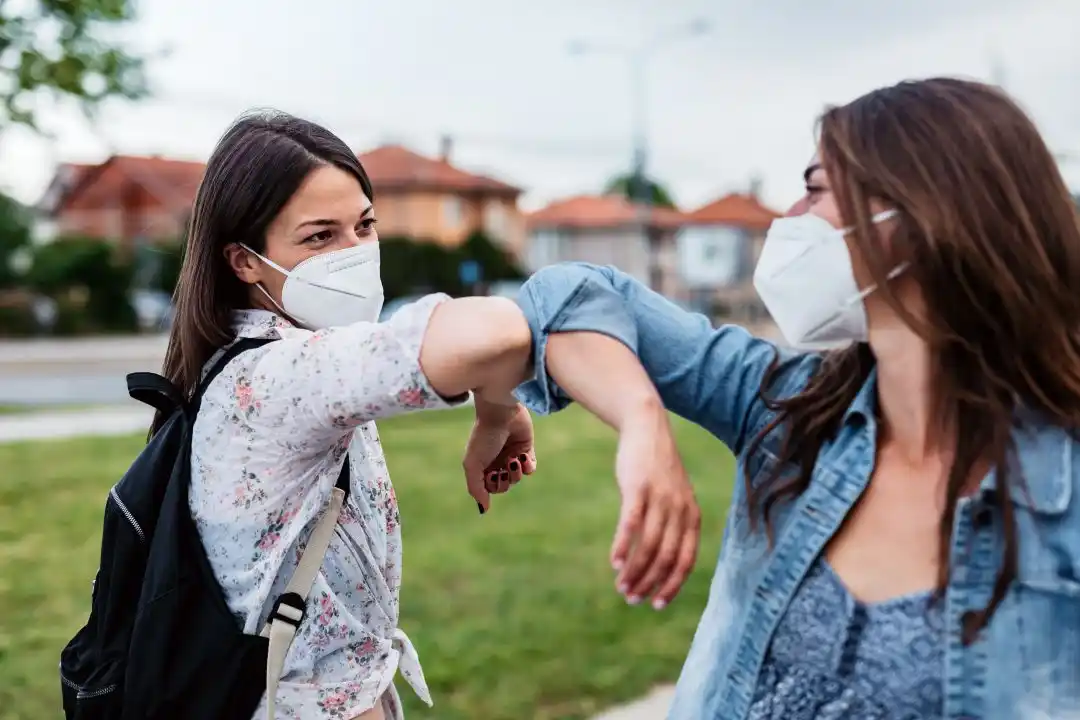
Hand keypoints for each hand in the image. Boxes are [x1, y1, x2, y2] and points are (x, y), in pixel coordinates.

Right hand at [462, 398, 536, 512]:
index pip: (490, 488)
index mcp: (483, 465)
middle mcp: (497, 461)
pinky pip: (530, 468)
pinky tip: (523, 457)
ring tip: (514, 460)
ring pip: (518, 477)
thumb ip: (476, 488)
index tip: (491, 475)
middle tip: (502, 470)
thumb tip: (484, 510)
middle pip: (505, 485)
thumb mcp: (472, 464)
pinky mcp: (526, 448)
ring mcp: (512, 455)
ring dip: (517, 473)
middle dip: (505, 481)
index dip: (492, 486)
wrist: (501, 413)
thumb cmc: (484, 437)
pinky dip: (528, 467)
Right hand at [610, 408, 699, 609]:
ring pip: (648, 546)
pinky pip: (631, 524)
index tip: (656, 605)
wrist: (648, 429)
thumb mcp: (675, 497)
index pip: (686, 561)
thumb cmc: (659, 470)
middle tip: (631, 599)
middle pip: (666, 558)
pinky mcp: (638, 488)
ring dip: (634, 571)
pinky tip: (614, 563)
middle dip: (649, 583)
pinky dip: (623, 547)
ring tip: (621, 586)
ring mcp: (660, 498)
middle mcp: (680, 510)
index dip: (672, 586)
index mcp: (692, 516)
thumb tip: (662, 563)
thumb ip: (674, 526)